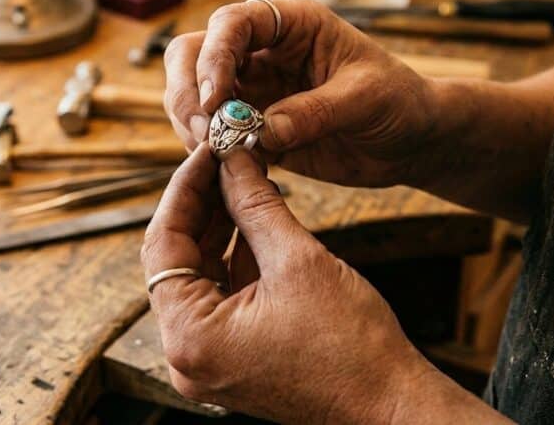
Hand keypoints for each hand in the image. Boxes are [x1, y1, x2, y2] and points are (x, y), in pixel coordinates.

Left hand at [141, 145, 429, 422]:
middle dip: (202, 206)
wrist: (390, 405)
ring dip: (219, 229)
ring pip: (199, 276)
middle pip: (176, 261)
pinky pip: (220, 297)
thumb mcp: (298, 261)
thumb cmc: (352, 348)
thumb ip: (256, 204)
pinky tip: (254, 220)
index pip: (163, 245)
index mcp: (191, 337)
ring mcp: (208, 360)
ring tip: (243, 181)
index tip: (207, 153)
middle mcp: (187, 355)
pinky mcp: (231, 359)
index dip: (184, 190)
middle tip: (226, 160)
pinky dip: (235, 259)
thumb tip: (232, 160)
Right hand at [163, 0, 437, 186]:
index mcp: (291, 24)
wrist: (412, 140)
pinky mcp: (252, 127)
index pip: (232, 23)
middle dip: (188, 90)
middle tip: (202, 131)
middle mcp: (262, 51)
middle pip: (193, 54)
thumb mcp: (366, 99)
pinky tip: (226, 169)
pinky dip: (209, 150)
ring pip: (194, 94)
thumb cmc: (399, 101)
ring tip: (215, 154)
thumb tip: (262, 132)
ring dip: (193, 123)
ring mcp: (253, 89)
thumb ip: (316, 111)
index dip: (213, 56)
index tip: (214, 99)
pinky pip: (214, 134)